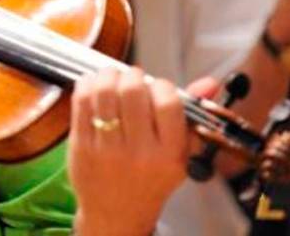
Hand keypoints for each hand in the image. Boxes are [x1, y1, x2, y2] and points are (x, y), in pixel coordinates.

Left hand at [68, 68, 217, 235]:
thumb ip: (192, 118)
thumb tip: (208, 83)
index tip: (158, 86)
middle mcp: (138, 151)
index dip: (162, 85)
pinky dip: (86, 84)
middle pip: (133, 92)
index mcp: (168, 154)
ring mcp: (107, 148)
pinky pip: (81, 102)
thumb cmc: (150, 180)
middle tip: (132, 77)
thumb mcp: (179, 156)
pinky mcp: (80, 145)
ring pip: (104, 92)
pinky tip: (93, 84)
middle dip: (133, 75)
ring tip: (112, 76)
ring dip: (107, 75)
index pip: (169, 104)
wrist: (116, 214)